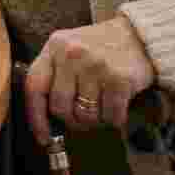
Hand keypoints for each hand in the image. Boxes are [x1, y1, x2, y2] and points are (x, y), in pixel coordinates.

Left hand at [23, 15, 156, 144]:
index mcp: (55, 46)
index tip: (43, 137)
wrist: (139, 36)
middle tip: (84, 114)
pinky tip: (118, 105)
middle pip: (60, 107)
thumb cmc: (100, 48)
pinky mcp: (118, 79)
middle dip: (72, 119)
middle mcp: (72, 53)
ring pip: (86, 116)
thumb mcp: (69, 49)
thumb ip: (54, 75)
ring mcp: (95, 65)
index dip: (36, 117)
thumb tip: (46, 120)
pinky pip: (111, 117)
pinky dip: (115, 118)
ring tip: (103, 103)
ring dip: (96, 119)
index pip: (34, 87)